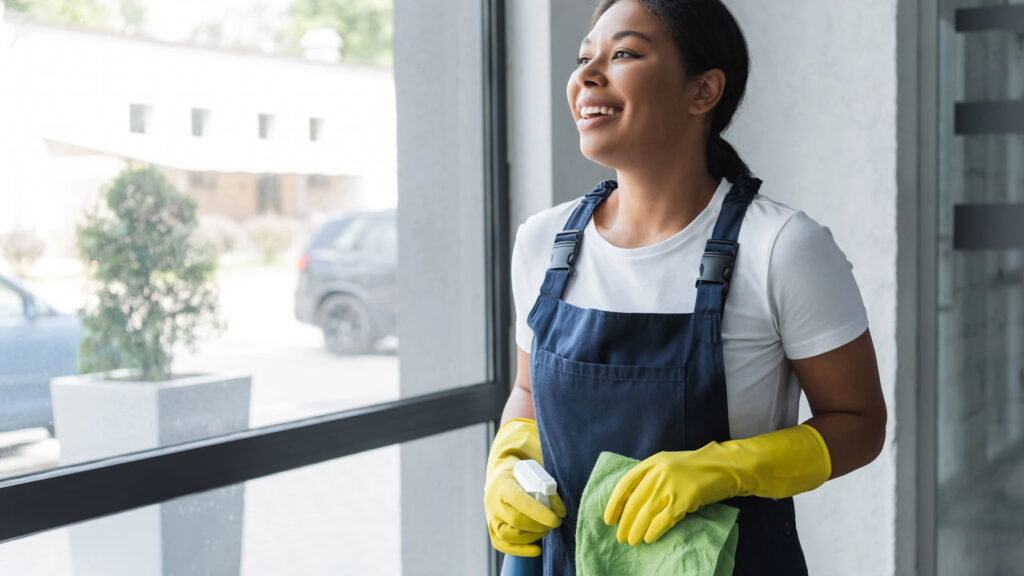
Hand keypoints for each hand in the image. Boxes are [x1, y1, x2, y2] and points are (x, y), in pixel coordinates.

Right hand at [484, 419, 567, 555]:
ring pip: (508, 534)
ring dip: (531, 536)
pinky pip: (502, 544)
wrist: (501, 474)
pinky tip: (536, 550)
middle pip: (515, 520)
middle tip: (555, 523)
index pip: (519, 501)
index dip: (538, 513)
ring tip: (546, 530)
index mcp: (503, 483)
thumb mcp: (535, 473)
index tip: (556, 519)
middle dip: (538, 525)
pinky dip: (519, 550)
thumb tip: (561, 511)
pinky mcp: (492, 527)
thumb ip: (549, 490)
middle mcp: (492, 501)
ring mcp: (491, 516)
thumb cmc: (523, 473)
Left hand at [602, 446, 739, 545]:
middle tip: (620, 537)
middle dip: (624, 522)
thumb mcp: (669, 464)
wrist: (725, 466)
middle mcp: (658, 472)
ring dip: (636, 530)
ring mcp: (671, 485)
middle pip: (634, 502)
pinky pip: (663, 520)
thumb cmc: (696, 468)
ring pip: (645, 513)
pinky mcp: (684, 499)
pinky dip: (653, 531)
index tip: (608, 519)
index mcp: (652, 462)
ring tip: (632, 541)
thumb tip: (632, 503)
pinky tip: (649, 538)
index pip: (625, 484)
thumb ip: (651, 477)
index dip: (614, 504)